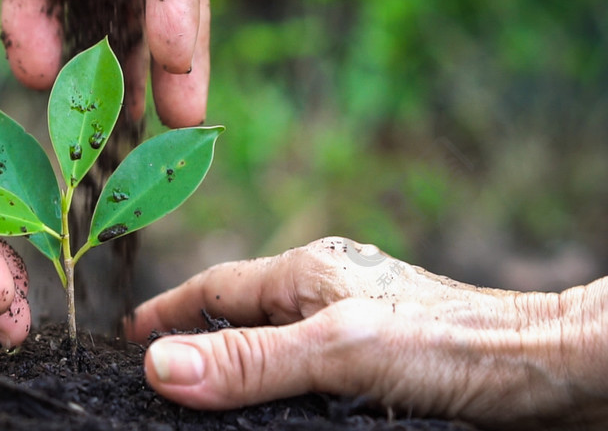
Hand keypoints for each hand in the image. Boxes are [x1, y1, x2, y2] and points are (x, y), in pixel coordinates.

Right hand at [127, 237, 607, 429]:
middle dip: (198, 339)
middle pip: (243, 316)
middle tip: (157, 373)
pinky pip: (312, 371)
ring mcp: (358, 328)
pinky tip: (279, 412)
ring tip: (208, 394)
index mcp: (309, 272)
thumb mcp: (340, 353)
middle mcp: (329, 293)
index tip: (130, 337)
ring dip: (240, 365)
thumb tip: (161, 367)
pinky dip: (282, 388)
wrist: (555, 372)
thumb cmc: (454, 347)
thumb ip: (254, 362)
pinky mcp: (385, 365)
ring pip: (278, 345)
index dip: (170, 313)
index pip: (217, 289)